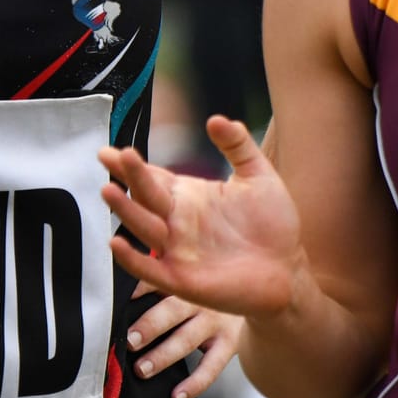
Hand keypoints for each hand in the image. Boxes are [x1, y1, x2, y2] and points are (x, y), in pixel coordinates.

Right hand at [100, 115, 303, 318]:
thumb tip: (216, 119)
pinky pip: (149, 268)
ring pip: (143, 227)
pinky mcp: (181, 278)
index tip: (110, 151)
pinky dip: (131, 258)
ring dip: (125, 210)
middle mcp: (176, 221)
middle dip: (129, 177)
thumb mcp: (258, 176)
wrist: (288, 270)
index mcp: (188, 196)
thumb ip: (238, 146)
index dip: (130, 164)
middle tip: (113, 157)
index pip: (152, 176)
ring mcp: (176, 250)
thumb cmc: (272, 224)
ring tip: (108, 190)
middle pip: (145, 195)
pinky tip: (116, 242)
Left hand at [125, 279, 243, 397]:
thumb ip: (157, 283)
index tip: (117, 303)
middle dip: (149, 326)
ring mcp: (216, 321)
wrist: (254, 291)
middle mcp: (201, 299)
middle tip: (130, 341)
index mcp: (185, 280)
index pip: (157, 283)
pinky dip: (195, 383)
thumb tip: (121, 294)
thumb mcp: (186, 278)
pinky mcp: (230, 343)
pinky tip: (177, 396)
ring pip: (187, 339)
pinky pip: (212, 366)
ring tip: (142, 369)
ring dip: (163, 355)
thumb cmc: (208, 287)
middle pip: (172, 310)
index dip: (137, 291)